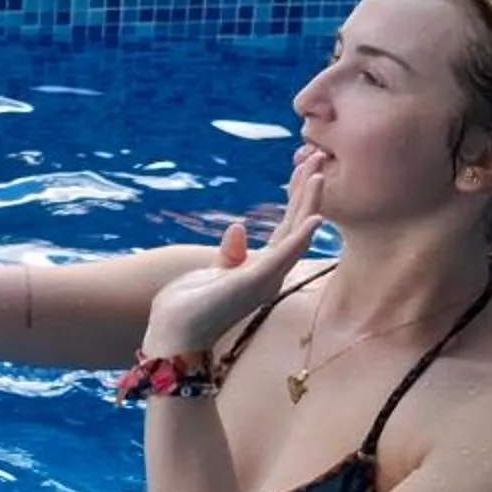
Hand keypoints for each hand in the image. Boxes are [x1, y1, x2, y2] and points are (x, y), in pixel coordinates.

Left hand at [141, 147, 327, 358]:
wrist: (173, 333)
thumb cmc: (191, 308)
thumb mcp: (213, 273)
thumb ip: (230, 254)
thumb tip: (238, 227)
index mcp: (261, 270)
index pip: (286, 227)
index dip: (296, 197)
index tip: (303, 169)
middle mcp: (270, 274)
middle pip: (296, 225)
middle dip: (307, 192)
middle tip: (319, 159)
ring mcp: (265, 278)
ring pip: (296, 234)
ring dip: (309, 205)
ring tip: (318, 175)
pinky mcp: (255, 281)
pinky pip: (284, 256)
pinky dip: (300, 238)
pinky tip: (314, 219)